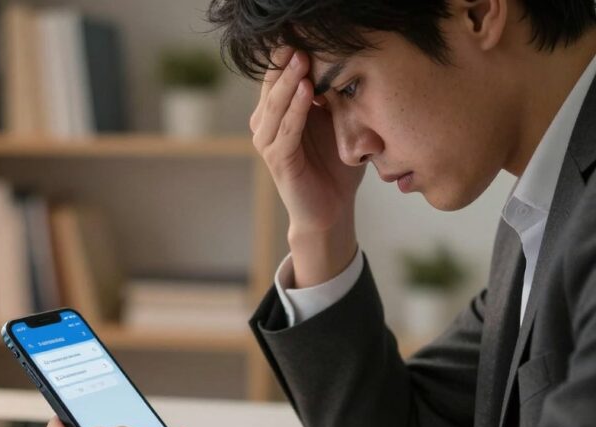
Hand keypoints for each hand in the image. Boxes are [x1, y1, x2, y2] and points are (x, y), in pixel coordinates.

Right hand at [250, 47, 362, 285]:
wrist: (331, 209)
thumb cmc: (335, 165)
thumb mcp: (337, 122)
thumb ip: (333, 97)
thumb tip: (343, 62)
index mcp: (278, 113)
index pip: (278, 76)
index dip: (288, 56)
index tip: (303, 34)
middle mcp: (266, 125)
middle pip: (272, 86)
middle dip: (286, 63)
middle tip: (301, 40)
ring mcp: (268, 143)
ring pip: (275, 106)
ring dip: (288, 82)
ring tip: (302, 60)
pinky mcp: (277, 161)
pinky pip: (285, 131)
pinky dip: (295, 110)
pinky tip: (306, 92)